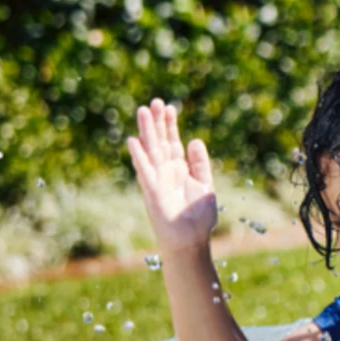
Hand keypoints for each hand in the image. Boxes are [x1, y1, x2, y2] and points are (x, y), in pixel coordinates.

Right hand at [125, 99, 218, 255]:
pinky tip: (134, 140)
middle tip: (155, 101)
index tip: (171, 107)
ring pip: (151, 150)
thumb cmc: (197, 216)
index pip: (173, 142)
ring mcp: (157, 180)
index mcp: (179, 169)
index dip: (171, 125)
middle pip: (160, 141)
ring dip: (146, 131)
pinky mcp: (152, 191)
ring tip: (143, 111)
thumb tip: (194, 140)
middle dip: (157, 122)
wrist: (191, 240)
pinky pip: (145, 170)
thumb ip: (200, 163)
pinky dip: (139, 156)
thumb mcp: (205, 184)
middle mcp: (166, 171)